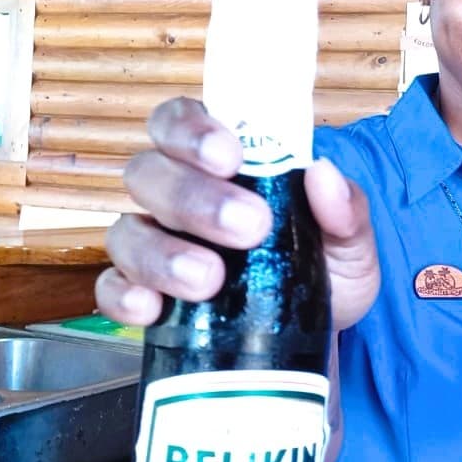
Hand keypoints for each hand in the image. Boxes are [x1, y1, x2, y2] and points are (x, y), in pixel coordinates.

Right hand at [97, 97, 379, 332]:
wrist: (315, 341)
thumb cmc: (323, 270)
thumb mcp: (350, 242)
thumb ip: (346, 210)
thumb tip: (323, 176)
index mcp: (217, 161)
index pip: (179, 120)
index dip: (192, 130)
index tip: (230, 155)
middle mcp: (174, 194)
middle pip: (149, 173)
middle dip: (193, 198)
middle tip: (247, 227)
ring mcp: (152, 245)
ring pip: (127, 232)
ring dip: (163, 253)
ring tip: (210, 280)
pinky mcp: (142, 295)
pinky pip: (111, 290)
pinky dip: (124, 297)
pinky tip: (152, 308)